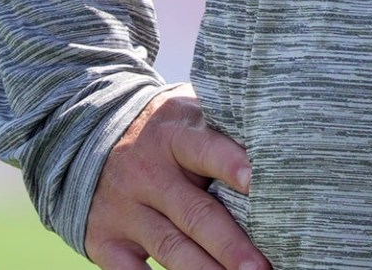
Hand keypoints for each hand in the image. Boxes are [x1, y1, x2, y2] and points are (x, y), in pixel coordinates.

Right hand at [84, 83, 269, 269]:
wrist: (91, 138)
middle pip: (194, 213)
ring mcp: (125, 209)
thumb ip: (223, 129)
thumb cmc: (165, 134)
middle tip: (261, 266)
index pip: (204, 148)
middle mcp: (147, 172)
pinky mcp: (107, 240)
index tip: (254, 182)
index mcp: (174, 135)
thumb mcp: (188, 117)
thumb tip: (280, 144)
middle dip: (229, 244)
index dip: (229, 164)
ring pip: (170, 246)